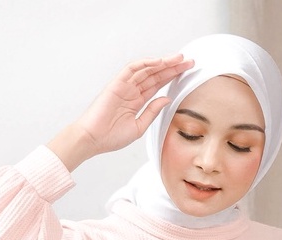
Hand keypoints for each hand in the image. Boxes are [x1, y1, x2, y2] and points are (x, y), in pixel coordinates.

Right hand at [48, 54, 193, 170]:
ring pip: (146, 69)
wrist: (92, 139)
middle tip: (189, 61)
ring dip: (163, 63)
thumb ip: (152, 112)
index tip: (187, 73)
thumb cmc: (111, 137)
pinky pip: (132, 69)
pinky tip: (159, 62)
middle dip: (172, 67)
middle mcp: (131, 91)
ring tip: (179, 58)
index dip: (172, 78)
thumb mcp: (139, 127)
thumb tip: (167, 99)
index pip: (158, 85)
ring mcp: (124, 86)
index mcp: (137, 101)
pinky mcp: (116, 83)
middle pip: (155, 75)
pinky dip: (145, 63)